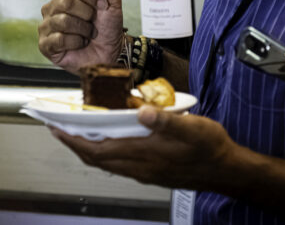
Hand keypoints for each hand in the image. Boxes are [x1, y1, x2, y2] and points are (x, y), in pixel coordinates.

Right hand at [38, 0, 124, 73]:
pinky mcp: (45, 45)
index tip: (100, 5)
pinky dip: (76, 42)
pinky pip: (59, 39)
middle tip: (92, 21)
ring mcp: (46, 26)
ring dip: (84, 30)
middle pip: (65, 1)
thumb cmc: (107, 28)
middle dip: (87, 13)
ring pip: (63, 21)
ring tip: (87, 34)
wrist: (111, 52)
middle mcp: (52, 8)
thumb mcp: (112, 1)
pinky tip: (79, 43)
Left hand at [51, 106, 235, 190]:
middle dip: (74, 144)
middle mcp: (140, 167)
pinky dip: (105, 152)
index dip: (73, 141)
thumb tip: (143, 112)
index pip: (97, 150)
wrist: (228, 170)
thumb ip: (166, 121)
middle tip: (57, 129)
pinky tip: (109, 141)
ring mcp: (145, 172)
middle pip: (97, 158)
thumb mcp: (192, 129)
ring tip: (76, 133)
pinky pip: (119, 164)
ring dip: (88, 149)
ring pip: (107, 162)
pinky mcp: (152, 172)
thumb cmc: (211, 149)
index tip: (55, 130)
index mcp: (144, 155)